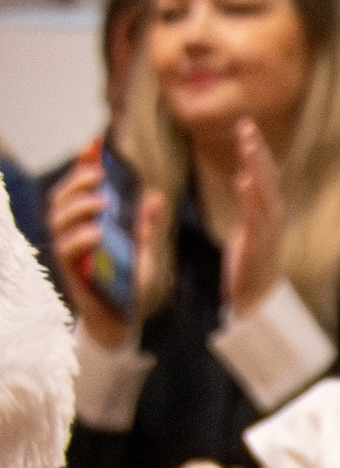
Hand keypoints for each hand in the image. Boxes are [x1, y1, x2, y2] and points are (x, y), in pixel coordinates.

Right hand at [46, 146, 166, 345]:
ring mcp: (68, 254)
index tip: (90, 149)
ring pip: (57, 222)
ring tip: (101, 201)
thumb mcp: (144, 249)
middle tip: (99, 175)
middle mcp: (70, 235)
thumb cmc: (128, 281)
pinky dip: (81, 238)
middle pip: (59, 201)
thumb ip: (146, 225)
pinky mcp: (71, 272)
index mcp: (84, 224)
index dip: (78, 169)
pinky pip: (66, 252)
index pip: (74, 191)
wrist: (124, 318)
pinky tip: (97, 232)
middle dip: (76, 184)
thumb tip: (155, 196)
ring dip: (77, 207)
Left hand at [222, 117, 286, 314]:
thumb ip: (250, 201)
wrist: (257, 294)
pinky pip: (254, 216)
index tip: (246, 124)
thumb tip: (246, 176)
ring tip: (247, 145)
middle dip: (257, 150)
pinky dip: (250, 198)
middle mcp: (273, 214)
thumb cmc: (251, 259)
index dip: (257, 149)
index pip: (265, 172)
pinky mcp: (257, 242)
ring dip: (256, 166)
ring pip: (263, 191)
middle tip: (247, 125)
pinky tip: (243, 180)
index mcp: (270, 208)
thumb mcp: (250, 224)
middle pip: (267, 175)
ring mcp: (268, 228)